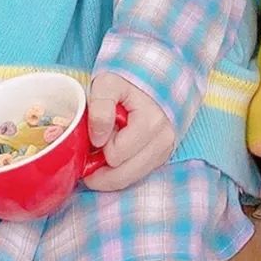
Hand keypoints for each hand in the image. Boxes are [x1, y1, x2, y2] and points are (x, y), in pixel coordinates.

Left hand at [83, 71, 175, 191]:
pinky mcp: (162, 158)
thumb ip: (100, 107)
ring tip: (108, 145)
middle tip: (96, 145)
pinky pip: (136, 177)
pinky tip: (119, 151)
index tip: (97, 130)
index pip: (114, 155)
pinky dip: (122, 169)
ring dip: (112, 169)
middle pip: (122, 176)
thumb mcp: (107, 84)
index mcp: (151, 122)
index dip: (99, 146)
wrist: (150, 80)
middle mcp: (163, 141)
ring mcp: (165, 151)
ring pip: (128, 180)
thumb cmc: (127, 82)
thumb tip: (98, 140)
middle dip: (102, 165)